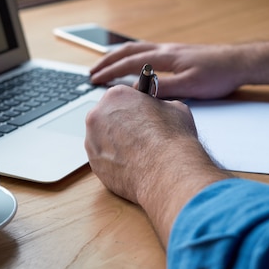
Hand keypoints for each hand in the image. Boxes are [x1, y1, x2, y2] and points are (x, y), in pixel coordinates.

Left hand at [84, 85, 229, 244]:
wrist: (170, 172)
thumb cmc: (175, 139)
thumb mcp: (176, 109)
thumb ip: (160, 106)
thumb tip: (160, 111)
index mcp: (116, 96)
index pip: (121, 97)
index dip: (134, 107)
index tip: (139, 114)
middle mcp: (98, 116)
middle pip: (108, 117)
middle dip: (123, 125)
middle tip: (142, 136)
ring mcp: (93, 143)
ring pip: (104, 139)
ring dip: (117, 144)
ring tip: (140, 154)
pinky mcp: (94, 166)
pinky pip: (104, 159)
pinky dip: (116, 162)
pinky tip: (135, 167)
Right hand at [90, 42, 245, 98]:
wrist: (239, 62)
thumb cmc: (218, 74)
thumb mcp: (191, 86)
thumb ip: (164, 88)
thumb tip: (139, 92)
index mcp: (165, 56)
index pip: (129, 62)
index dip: (110, 72)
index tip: (94, 80)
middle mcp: (165, 49)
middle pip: (128, 51)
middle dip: (107, 61)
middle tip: (92, 72)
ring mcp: (171, 50)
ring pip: (137, 49)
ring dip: (118, 57)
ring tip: (106, 65)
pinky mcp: (178, 53)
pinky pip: (147, 51)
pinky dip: (132, 55)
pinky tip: (134, 63)